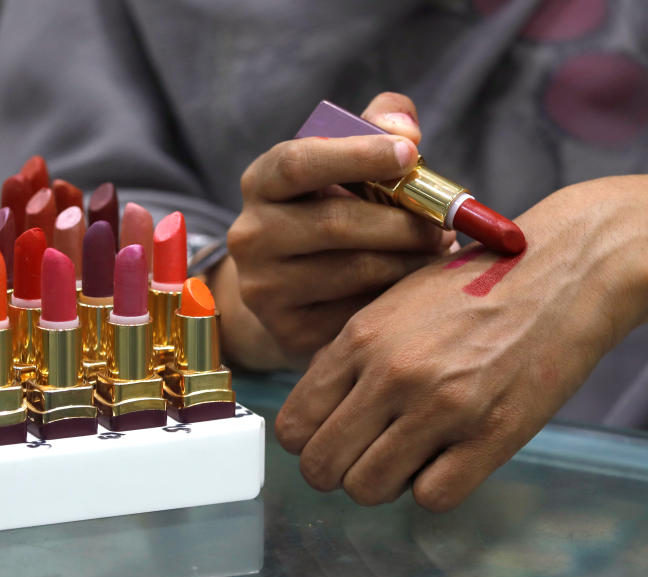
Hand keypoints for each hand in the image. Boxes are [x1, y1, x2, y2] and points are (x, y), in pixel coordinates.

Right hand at [226, 92, 454, 363]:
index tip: (410, 153)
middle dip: (402, 222)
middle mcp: (251, 234)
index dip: (356, 155)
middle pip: (335, 223)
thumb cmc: (329, 207)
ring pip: (354, 270)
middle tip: (444, 224)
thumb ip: (376, 127)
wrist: (287, 284)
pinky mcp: (288, 330)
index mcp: (260, 183)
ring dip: (408, 261)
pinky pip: (358, 313)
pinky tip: (410, 287)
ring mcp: (264, 287)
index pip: (297, 163)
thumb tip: (407, 129)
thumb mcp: (343, 162)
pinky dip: (394, 298)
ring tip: (436, 252)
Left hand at [275, 176, 647, 510]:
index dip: (306, 443)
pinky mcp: (492, 434)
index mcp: (359, 338)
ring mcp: (441, 406)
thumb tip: (313, 414)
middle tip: (364, 456)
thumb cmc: (470, 288)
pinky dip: (434, 487)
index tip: (328, 438)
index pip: (292, 426)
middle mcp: (392, 373)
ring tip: (408, 454)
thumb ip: (345, 357)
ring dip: (383, 483)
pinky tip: (448, 458)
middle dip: (336, 472)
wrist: (559, 274)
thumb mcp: (390, 305)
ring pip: (368, 489)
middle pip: (321, 467)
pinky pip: (431, 498)